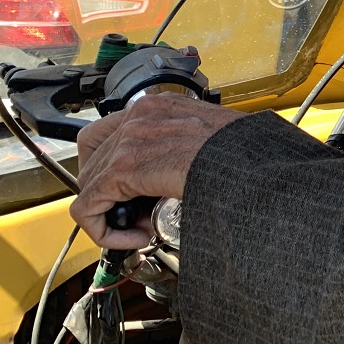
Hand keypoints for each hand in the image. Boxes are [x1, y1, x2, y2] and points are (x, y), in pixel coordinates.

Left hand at [70, 95, 243, 248]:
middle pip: (92, 158)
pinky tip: (137, 237)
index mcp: (160, 106)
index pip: (107, 132)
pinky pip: (89, 206)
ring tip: (143, 227)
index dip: (110, 167)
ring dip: (109, 212)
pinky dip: (104, 229)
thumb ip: (179, 146)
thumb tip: (167, 174)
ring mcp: (130, 138)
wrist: (256, 160)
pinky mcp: (125, 167)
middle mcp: (140, 115)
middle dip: (108, 192)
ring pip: (88, 184)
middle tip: (137, 213)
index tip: (131, 190)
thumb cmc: (246, 151)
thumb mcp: (207, 136)